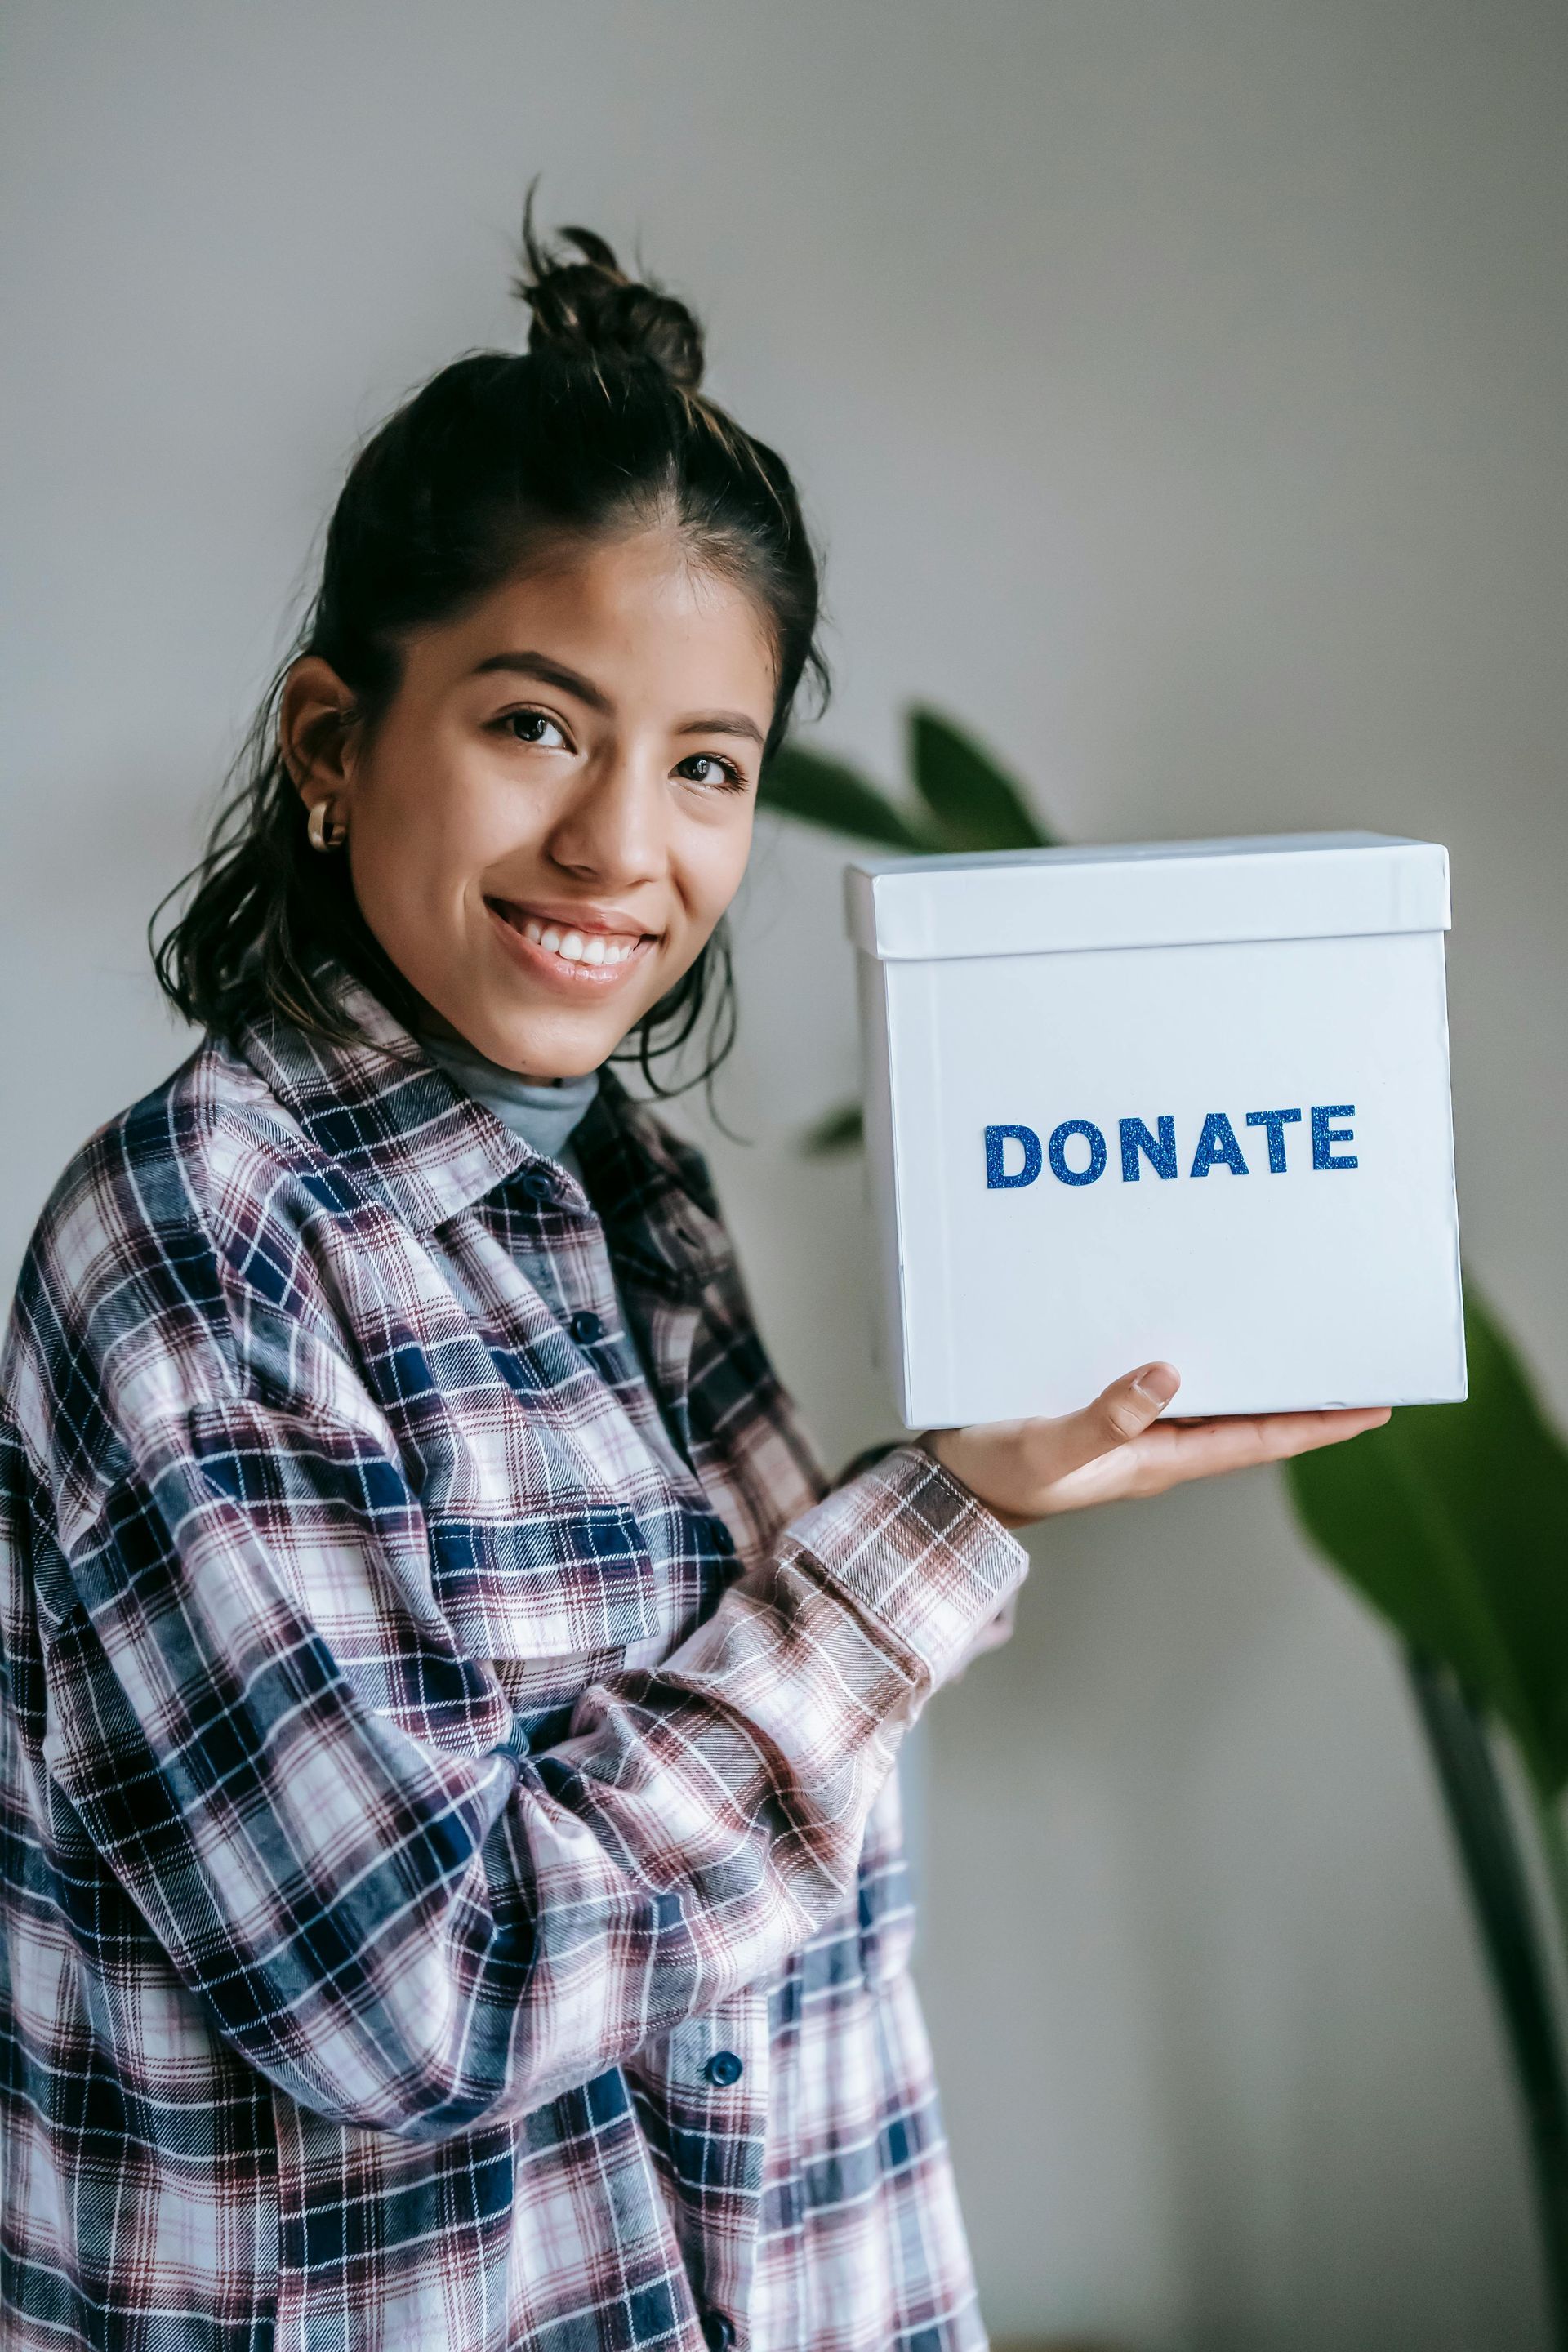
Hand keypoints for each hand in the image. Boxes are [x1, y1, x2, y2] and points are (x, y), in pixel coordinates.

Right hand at [923, 1363, 1388, 1528]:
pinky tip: (1200, 1331)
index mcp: (1159, 1460)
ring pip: (1215, 1398)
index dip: (1318, 1424)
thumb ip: (1106, 1418)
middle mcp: (1158, 1445)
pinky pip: (1168, 1383)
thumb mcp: (1051, 1448)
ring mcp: (1133, 1430)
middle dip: (1302, 1395)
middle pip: (1250, 1417)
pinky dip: (1198, 1358)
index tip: (1374, 1406)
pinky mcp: (1104, 1409)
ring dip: (1257, 1374)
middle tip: (1352, 1359)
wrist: (949, 1487)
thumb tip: (1168, 1376)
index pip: (1260, 1440)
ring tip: (1299, 1338)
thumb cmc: (997, 1476)